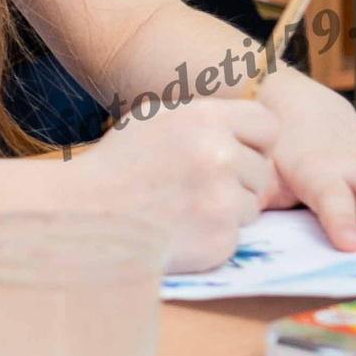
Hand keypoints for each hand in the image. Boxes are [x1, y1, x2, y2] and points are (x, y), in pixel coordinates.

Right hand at [73, 99, 277, 270]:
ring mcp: (223, 199)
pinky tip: (181, 227)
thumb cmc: (119, 164)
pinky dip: (214, 234)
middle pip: (262, 169)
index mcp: (203, 117)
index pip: (269, 126)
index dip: (254, 141)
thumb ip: (205, 117)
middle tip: (194, 184)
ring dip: (228, 208)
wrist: (86, 215)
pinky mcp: (221, 238)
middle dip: (238, 179)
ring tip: (184, 205)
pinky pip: (237, 234)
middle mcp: (219, 155)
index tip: (236, 151)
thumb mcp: (154, 118)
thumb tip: (252, 127)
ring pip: (253, 204)